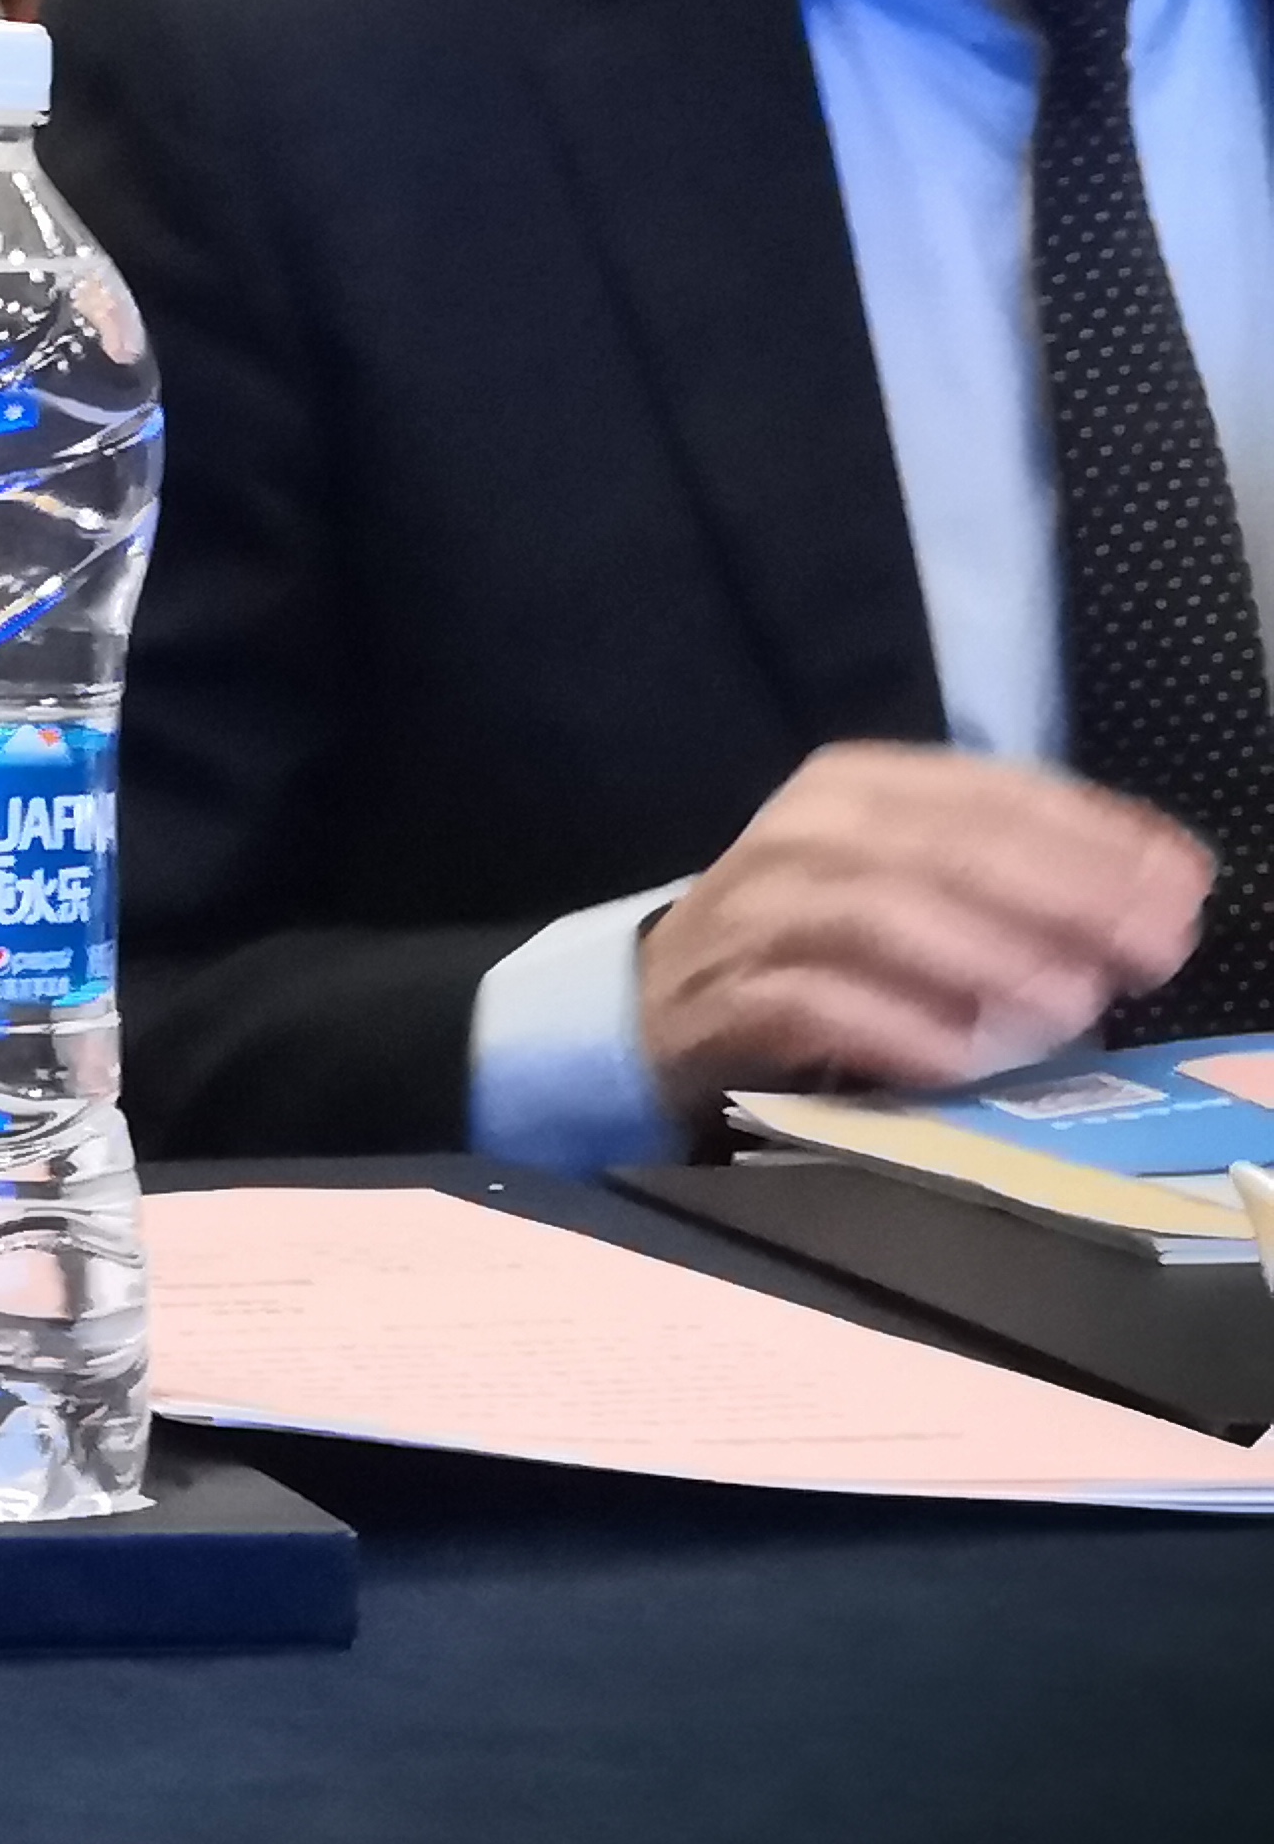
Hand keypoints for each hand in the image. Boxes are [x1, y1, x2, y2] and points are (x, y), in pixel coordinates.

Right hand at [639, 743, 1210, 1121]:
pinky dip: (895, 1027)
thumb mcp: (906, 873)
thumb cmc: (816, 934)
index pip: (988, 791)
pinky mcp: (729, 996)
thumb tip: (1160, 888)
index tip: (1184, 884)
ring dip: (985, 956)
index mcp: (856, 785)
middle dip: (1060, 892)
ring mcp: (759, 911)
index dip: (1094, 833)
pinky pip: (815, 1004)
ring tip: (1071, 1005)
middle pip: (941, 846)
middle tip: (1151, 948)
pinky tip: (964, 1058)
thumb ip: (1014, 870)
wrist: (659, 997)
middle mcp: (803, 832)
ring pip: (876, 912)